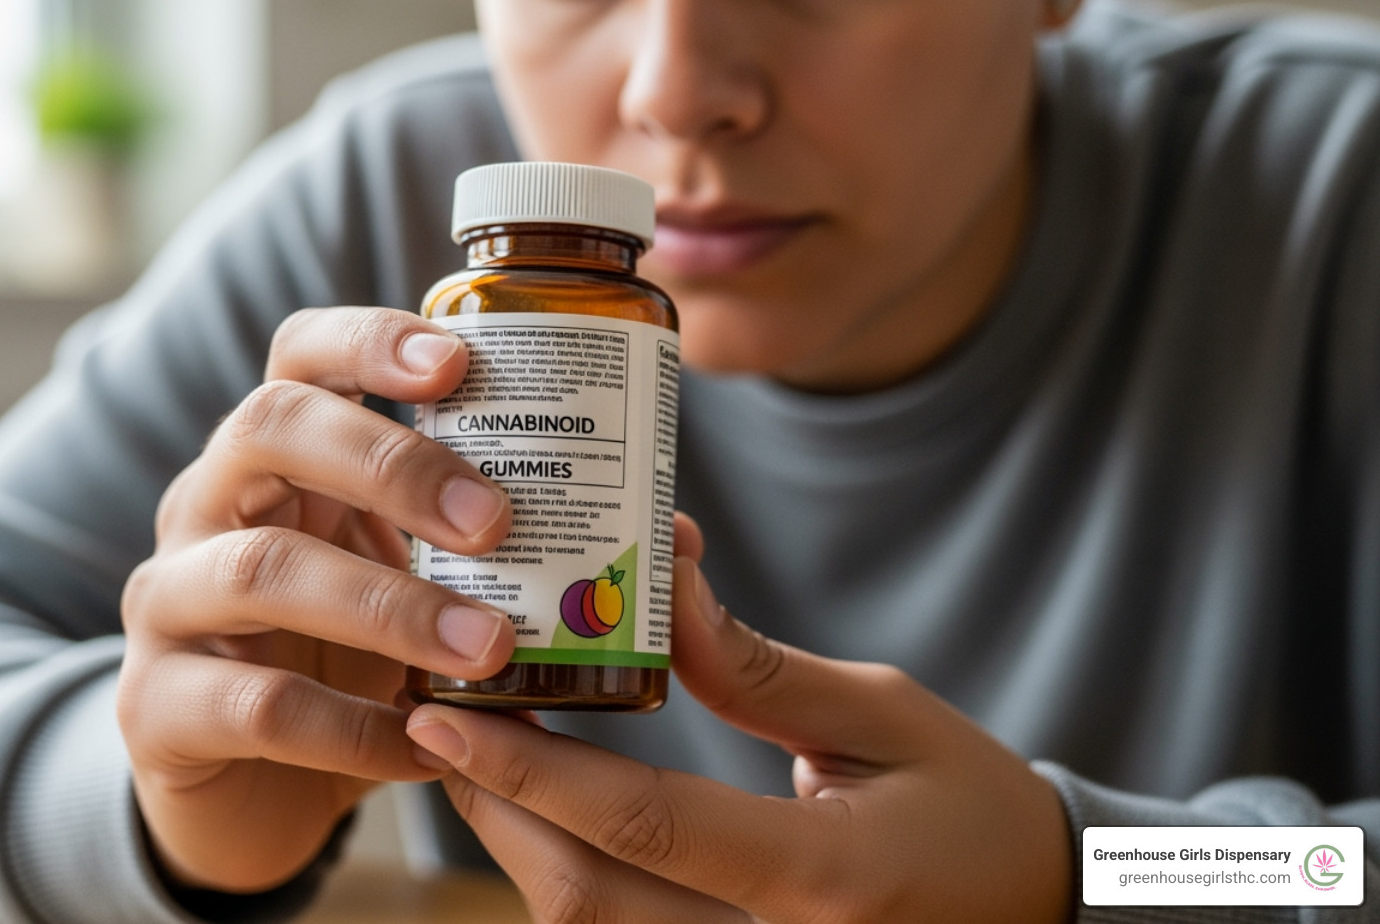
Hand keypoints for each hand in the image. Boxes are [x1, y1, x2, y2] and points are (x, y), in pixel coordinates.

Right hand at [117, 307, 517, 892]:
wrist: (243, 776)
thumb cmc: (349, 647)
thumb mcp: (416, 576)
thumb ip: (511, 549)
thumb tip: (671, 536)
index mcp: (280, 452)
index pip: (302, 354)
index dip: (373, 340)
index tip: (460, 361)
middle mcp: (211, 502)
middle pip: (271, 428)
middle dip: (393, 462)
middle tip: (497, 519)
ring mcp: (171, 600)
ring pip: (261, 571)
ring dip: (391, 605)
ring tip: (491, 646)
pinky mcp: (158, 706)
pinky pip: (259, 706)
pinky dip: (358, 730)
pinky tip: (431, 746)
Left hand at [405, 517, 1074, 922]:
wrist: (1038, 913)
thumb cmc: (973, 808)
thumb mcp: (882, 716)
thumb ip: (754, 667)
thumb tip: (658, 584)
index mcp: (822, 880)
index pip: (643, 826)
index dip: (530, 772)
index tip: (440, 716)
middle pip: (584, 897)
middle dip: (494, 807)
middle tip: (436, 718)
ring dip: (516, 839)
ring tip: (473, 750)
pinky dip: (566, 869)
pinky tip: (540, 807)